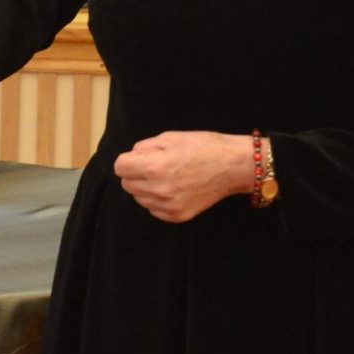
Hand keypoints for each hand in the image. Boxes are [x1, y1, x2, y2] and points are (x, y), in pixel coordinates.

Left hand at [114, 130, 252, 222]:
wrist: (233, 166)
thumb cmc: (204, 147)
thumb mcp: (171, 137)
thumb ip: (144, 148)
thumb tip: (131, 157)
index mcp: (156, 167)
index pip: (120, 167)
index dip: (128, 160)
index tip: (139, 158)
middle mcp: (159, 189)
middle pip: (126, 184)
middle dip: (136, 174)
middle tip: (156, 166)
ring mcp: (168, 206)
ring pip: (139, 198)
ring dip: (146, 187)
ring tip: (167, 177)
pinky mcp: (177, 216)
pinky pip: (153, 209)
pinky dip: (157, 200)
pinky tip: (173, 189)